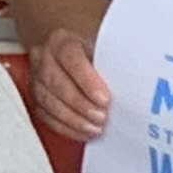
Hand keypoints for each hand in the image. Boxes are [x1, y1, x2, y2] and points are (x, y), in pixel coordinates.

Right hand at [26, 26, 116, 143]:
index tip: (104, 99)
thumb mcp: (105, 48)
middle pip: (56, 82)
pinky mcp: (37, 99)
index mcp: (61, 40)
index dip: (86, 80)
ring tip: (95, 128)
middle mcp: (44, 57)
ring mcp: (36, 78)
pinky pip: (45, 116)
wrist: (77, 56)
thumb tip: (135, 76)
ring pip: (48, 101)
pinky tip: (84, 132)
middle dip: (80, 104)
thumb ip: (114, 60)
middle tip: (102, 117)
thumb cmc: (95, 53)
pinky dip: (66, 128)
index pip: (70, 56)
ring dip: (73, 119)